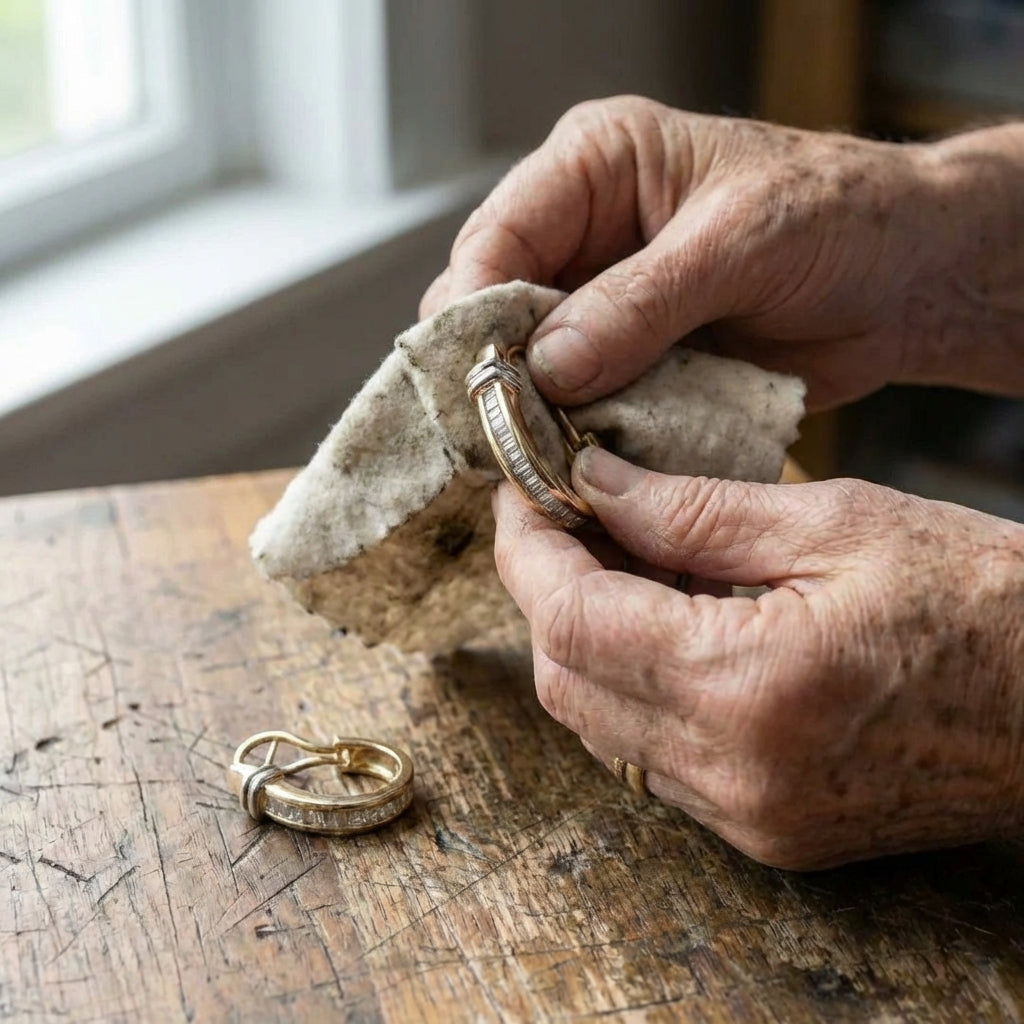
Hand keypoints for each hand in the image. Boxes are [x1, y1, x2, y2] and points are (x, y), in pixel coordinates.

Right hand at [423, 96, 1023, 410]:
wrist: (906, 278)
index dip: (474, 312)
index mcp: (595, 166)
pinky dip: (577, 434)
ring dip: (535, 412)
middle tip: (508, 435)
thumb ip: (639, 303)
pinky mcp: (627, 358)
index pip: (494, 237)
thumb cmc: (840, 219)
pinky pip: (577, 401)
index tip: (477, 384)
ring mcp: (601, 302)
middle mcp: (582, 233)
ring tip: (544, 457)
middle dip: (496, 371)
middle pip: (494, 307)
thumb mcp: (741, 243)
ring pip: (527, 364)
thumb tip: (546, 367)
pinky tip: (582, 461)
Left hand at [493, 447, 1023, 868]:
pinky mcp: (765, 830)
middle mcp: (734, 773)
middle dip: (546, 589)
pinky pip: (649, 755)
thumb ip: (695, 508)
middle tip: (565, 516)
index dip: (528, 549)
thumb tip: (594, 484)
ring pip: (598, 723)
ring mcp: (747, 817)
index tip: (522, 494)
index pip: (571, 619)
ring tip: (620, 559)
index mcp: (751, 686)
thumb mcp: (838, 521)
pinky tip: (664, 623)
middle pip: (566, 678)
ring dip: (584, 636)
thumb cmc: (984, 600)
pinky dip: (632, 683)